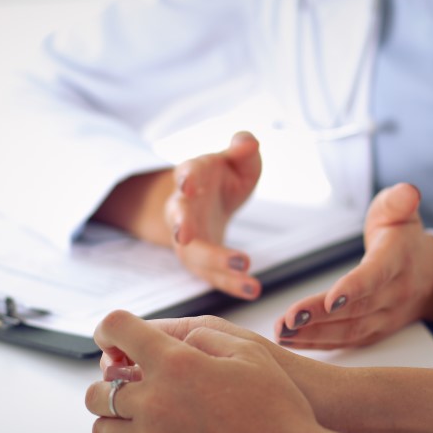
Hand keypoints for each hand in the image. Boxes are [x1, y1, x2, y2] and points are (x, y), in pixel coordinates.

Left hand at [100, 315, 354, 432]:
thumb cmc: (278, 410)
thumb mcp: (249, 351)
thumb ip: (202, 337)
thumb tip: (169, 340)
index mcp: (176, 364)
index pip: (118, 330)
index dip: (110, 329)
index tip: (111, 337)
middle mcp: (154, 403)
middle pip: (99, 390)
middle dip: (109, 383)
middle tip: (129, 384)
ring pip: (103, 429)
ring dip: (117, 418)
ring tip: (142, 417)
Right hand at [168, 131, 263, 298]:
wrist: (207, 201)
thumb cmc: (223, 177)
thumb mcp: (237, 159)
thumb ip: (243, 148)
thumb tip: (248, 142)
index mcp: (191, 176)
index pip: (185, 174)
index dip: (186, 178)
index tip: (187, 184)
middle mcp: (183, 208)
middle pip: (179, 220)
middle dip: (184, 228)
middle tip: (187, 236)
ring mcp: (188, 238)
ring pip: (193, 254)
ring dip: (215, 264)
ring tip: (245, 272)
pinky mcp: (200, 260)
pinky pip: (212, 275)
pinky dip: (231, 284)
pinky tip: (253, 289)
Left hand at [273, 183, 432, 348]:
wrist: (429, 276)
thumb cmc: (403, 238)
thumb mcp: (401, 211)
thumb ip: (399, 201)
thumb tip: (407, 192)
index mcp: (398, 260)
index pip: (376, 276)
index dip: (355, 288)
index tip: (332, 298)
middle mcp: (393, 294)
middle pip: (356, 309)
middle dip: (320, 316)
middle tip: (289, 319)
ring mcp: (384, 318)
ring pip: (348, 330)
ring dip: (313, 334)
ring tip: (281, 331)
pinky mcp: (372, 333)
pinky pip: (344, 342)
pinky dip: (316, 344)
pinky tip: (290, 341)